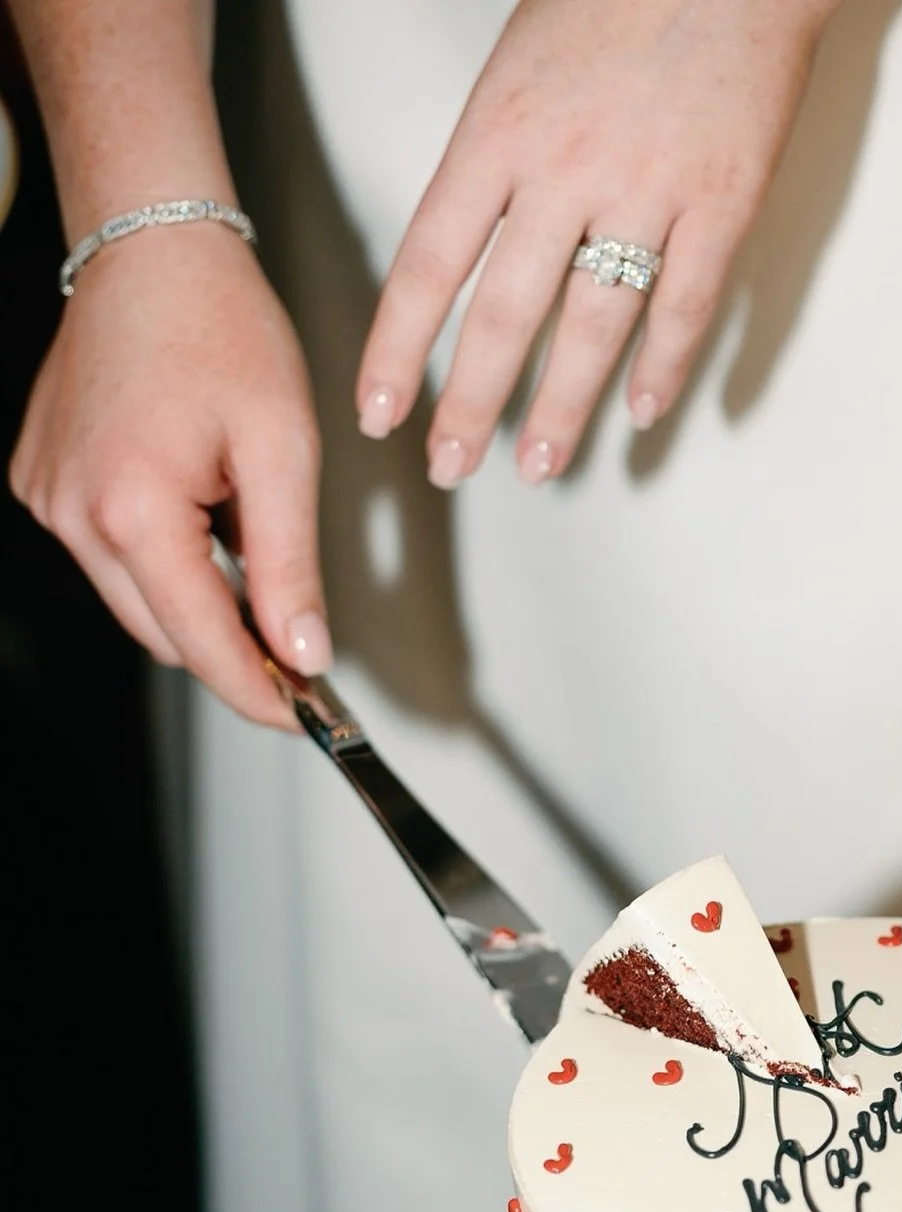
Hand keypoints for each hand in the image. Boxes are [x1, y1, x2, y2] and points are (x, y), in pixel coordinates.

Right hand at [10, 223, 328, 727]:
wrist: (152, 249)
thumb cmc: (220, 329)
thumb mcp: (283, 451)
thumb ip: (290, 563)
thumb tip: (304, 651)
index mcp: (131, 508)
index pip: (201, 640)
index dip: (258, 690)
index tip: (304, 718)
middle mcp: (72, 512)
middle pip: (165, 634)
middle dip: (233, 653)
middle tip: (302, 654)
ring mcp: (47, 498)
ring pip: (138, 603)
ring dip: (199, 604)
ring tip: (254, 561)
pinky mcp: (42, 484)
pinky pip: (113, 558)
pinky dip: (165, 562)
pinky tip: (203, 519)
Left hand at [356, 0, 838, 486]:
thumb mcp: (520, 58)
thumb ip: (497, 152)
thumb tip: (477, 239)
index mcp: (500, 129)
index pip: (430, 262)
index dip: (399, 348)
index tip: (378, 412)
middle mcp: (564, 170)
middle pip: (503, 316)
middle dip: (469, 405)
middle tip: (452, 466)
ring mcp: (647, 191)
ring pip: (592, 327)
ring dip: (561, 408)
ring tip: (538, 465)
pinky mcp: (722, 202)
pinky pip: (687, 306)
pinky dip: (665, 367)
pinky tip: (643, 413)